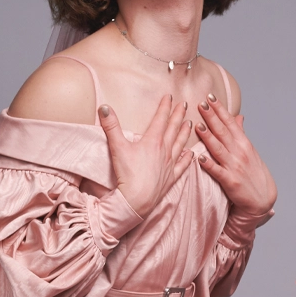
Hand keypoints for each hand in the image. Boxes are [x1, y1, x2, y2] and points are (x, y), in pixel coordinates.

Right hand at [99, 97, 193, 217]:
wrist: (137, 199)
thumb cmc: (128, 174)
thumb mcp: (117, 147)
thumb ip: (111, 126)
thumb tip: (104, 108)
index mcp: (153, 141)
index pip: (160, 119)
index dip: (165, 106)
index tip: (170, 96)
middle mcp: (164, 151)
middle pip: (173, 129)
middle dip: (178, 115)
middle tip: (184, 105)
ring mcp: (169, 164)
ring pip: (180, 145)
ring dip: (185, 133)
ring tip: (190, 124)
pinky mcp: (171, 178)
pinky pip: (182, 166)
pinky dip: (187, 159)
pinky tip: (191, 154)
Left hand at [196, 94, 276, 214]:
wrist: (262, 199)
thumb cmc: (254, 174)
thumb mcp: (250, 151)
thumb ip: (241, 133)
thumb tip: (238, 117)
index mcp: (244, 143)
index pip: (230, 123)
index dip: (220, 110)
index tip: (210, 97)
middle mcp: (240, 153)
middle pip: (223, 132)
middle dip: (212, 118)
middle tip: (201, 104)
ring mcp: (235, 167)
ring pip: (219, 149)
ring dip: (208, 137)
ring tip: (198, 125)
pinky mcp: (230, 182)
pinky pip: (218, 172)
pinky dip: (209, 165)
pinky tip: (200, 159)